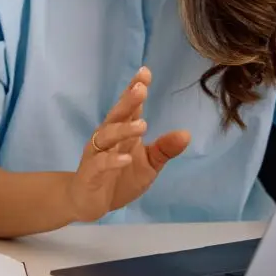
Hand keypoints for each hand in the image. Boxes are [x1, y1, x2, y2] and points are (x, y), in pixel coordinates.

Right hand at [66, 67, 191, 222]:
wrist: (89, 203)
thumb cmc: (119, 178)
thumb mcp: (149, 164)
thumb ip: (164, 149)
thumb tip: (186, 133)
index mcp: (121, 132)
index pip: (129, 107)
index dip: (135, 89)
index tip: (145, 72)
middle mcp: (106, 138)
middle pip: (116, 115)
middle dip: (127, 101)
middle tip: (140, 89)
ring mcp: (96, 154)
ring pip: (106, 136)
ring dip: (123, 129)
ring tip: (142, 125)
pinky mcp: (90, 173)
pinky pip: (100, 163)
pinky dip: (112, 160)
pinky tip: (126, 158)